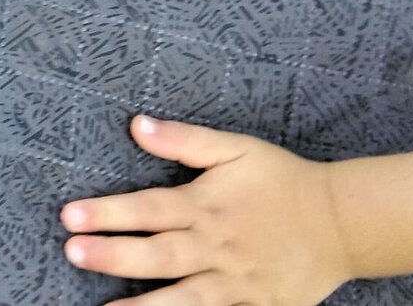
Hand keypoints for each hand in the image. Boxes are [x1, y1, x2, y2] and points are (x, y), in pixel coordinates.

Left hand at [61, 116, 351, 305]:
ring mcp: (235, 281)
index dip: (108, 212)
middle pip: (159, 254)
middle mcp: (216, 246)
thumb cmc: (282, 180)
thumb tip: (136, 124)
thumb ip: (185, 140)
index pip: (148, 208)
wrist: (343, 223)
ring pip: (184, 298)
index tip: (69, 215)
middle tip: (72, 252)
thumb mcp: (236, 149)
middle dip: (114, 255)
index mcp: (206, 205)